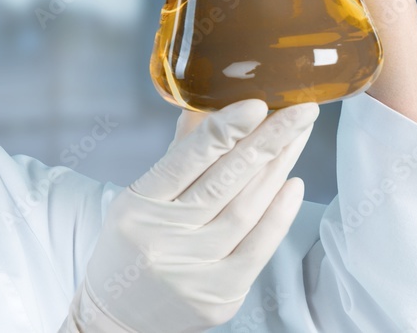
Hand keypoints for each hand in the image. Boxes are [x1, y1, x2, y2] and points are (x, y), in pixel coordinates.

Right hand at [60, 100, 317, 332]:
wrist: (115, 317)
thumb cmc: (129, 248)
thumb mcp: (138, 199)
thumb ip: (177, 159)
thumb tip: (209, 111)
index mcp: (137, 206)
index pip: (184, 161)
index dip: (223, 131)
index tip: (257, 104)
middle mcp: (162, 238)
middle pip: (224, 182)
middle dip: (268, 141)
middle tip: (300, 111)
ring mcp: (193, 270)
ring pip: (245, 210)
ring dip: (279, 168)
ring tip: (299, 135)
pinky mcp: (219, 296)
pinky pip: (258, 248)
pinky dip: (279, 214)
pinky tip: (294, 183)